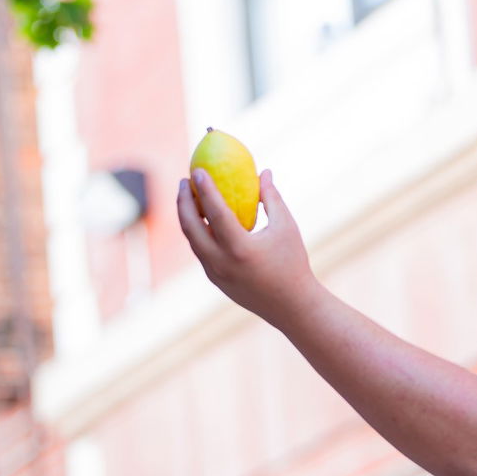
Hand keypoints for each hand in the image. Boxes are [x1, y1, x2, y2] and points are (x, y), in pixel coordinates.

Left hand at [176, 168, 318, 322]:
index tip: (198, 169)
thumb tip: (264, 172)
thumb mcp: (286, 227)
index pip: (215, 212)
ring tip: (189, 195)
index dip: (205, 188)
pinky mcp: (215, 279)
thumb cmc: (293, 262)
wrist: (291, 306)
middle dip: (183, 200)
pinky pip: (200, 250)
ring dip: (186, 215)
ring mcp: (214, 273)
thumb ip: (271, 198)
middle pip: (190, 226)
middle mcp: (221, 262)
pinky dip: (197, 231)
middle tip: (186, 180)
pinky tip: (202, 217)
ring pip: (192, 239)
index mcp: (239, 248)